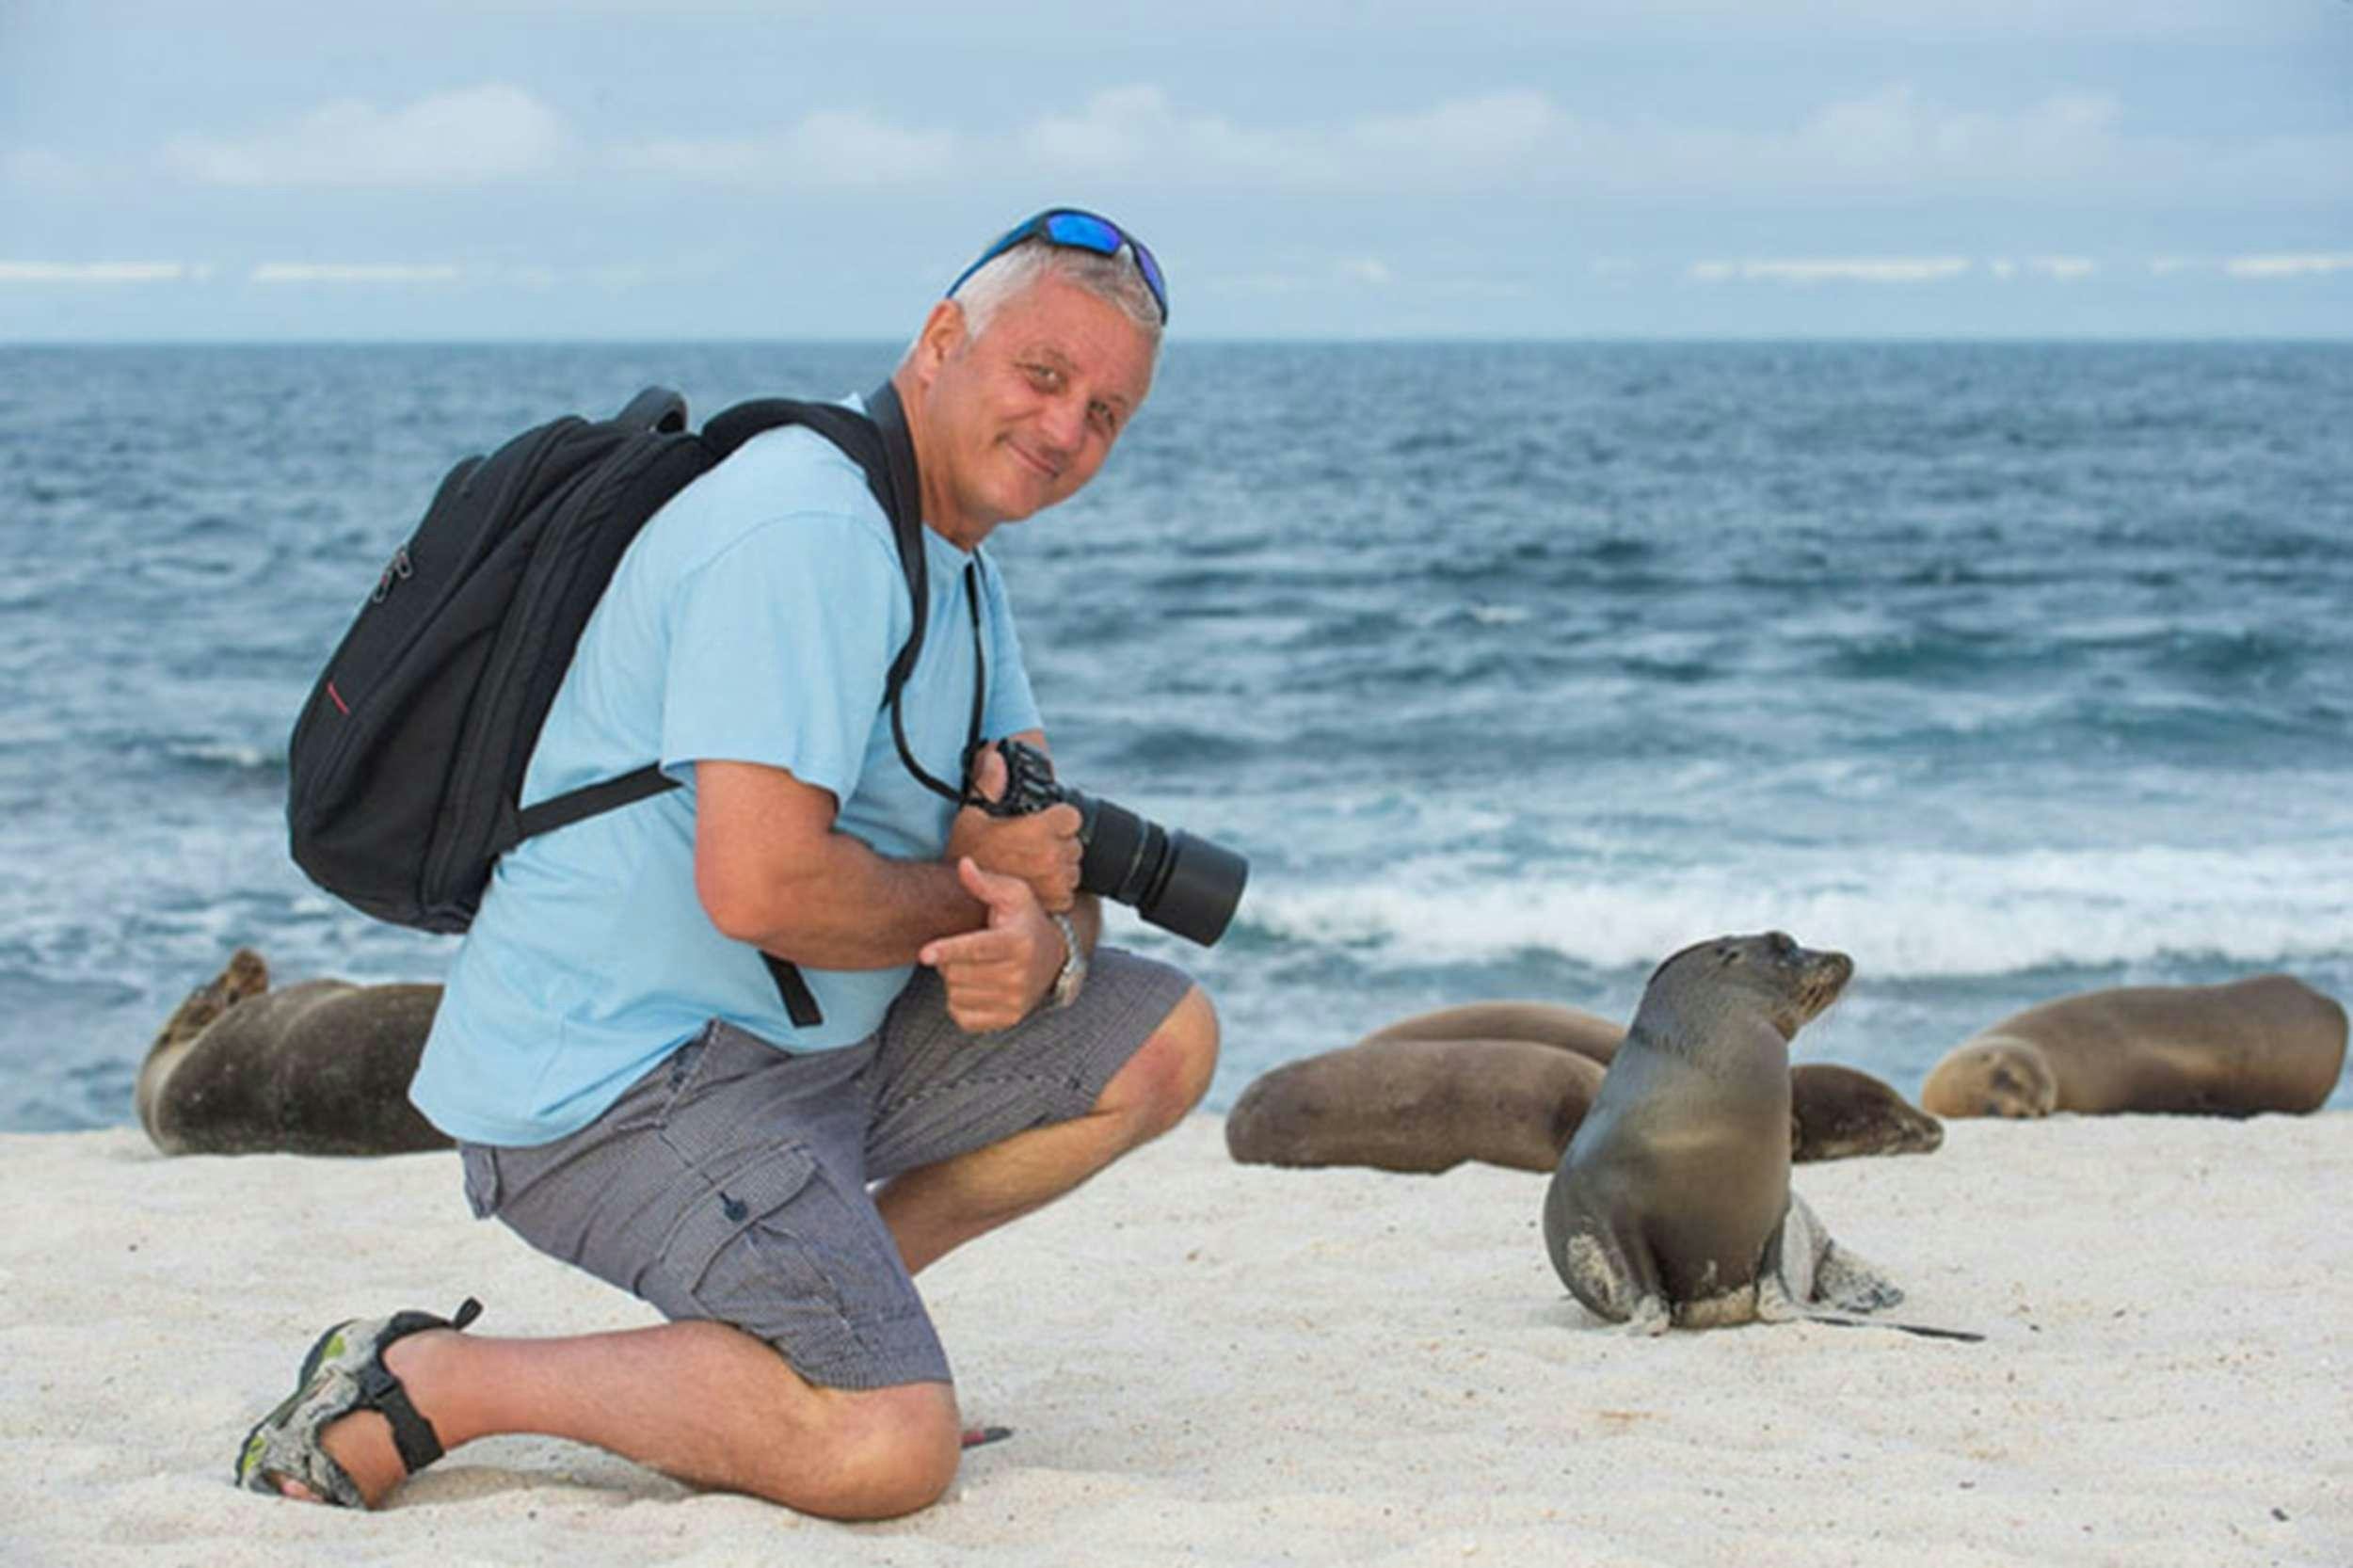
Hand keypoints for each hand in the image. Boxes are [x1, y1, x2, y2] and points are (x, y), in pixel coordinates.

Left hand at [919, 858, 1068, 1033]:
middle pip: (957, 972)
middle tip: (964, 948)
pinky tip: (975, 986)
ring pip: (956, 994)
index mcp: (1017, 941)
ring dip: (954, 980)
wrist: (1055, 959)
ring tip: (973, 965)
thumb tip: (964, 864)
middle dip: (949, 959)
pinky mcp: (1007, 1019)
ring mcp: (1014, 1001)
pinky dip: (959, 1001)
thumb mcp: (1014, 895)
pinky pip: (962, 1016)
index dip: (949, 950)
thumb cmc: (1025, 920)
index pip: (977, 948)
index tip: (924, 954)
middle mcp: (1018, 975)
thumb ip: (985, 882)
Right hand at [945, 744, 1082, 912]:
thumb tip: (996, 758)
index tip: (1046, 822)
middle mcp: (1052, 857)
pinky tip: (1035, 883)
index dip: (1060, 818)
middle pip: (1074, 843)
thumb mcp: (972, 813)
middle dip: (1059, 842)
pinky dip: (1056, 890)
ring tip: (1032, 865)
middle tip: (1034, 845)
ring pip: (1073, 868)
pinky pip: (1068, 892)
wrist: (958, 895)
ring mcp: (1055, 882)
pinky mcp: (1055, 902)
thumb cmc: (965, 852)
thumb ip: (990, 783)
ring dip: (1059, 866)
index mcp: (1039, 830)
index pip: (1072, 817)